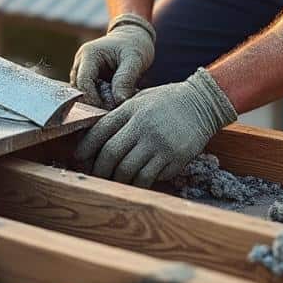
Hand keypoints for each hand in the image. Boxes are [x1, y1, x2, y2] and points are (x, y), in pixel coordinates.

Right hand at [69, 13, 155, 108]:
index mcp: (89, 54)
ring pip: (83, 93)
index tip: (109, 109)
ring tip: (115, 104)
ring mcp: (82, 70)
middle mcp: (81, 62)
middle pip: (79, 89)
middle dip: (95, 102)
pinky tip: (114, 100)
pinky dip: (100, 99)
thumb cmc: (135, 45)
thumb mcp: (135, 59)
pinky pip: (89, 92)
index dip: (93, 98)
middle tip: (114, 109)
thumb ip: (126, 79)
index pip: (83, 82)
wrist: (133, 37)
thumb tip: (119, 101)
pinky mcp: (88, 77)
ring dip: (97, 101)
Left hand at [74, 67, 236, 186]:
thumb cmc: (168, 101)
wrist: (204, 102)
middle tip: (96, 176)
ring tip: (115, 182)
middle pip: (111, 155)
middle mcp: (143, 126)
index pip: (100, 131)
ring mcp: (159, 143)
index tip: (78, 159)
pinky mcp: (174, 158)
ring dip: (118, 180)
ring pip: (128, 171)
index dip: (85, 148)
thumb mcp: (141, 99)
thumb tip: (95, 138)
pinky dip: (139, 183)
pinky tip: (137, 182)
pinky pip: (149, 177)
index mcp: (131, 110)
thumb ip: (120, 115)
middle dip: (99, 169)